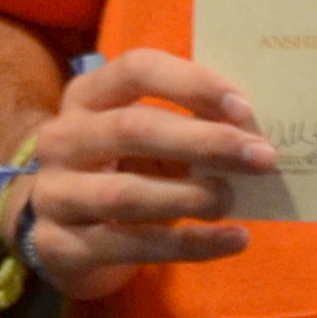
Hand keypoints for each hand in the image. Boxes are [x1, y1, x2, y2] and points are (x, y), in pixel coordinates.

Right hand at [13, 50, 271, 301]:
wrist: (57, 237)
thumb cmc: (118, 171)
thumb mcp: (144, 139)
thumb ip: (186, 127)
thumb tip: (255, 134)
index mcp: (86, 96)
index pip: (136, 70)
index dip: (192, 84)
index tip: (244, 107)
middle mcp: (62, 139)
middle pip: (133, 129)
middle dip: (205, 141)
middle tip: (261, 156)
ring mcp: (55, 195)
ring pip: (127, 194)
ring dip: (191, 197)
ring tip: (232, 200)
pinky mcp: (62, 247)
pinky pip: (133, 246)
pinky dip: (191, 245)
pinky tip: (234, 240)